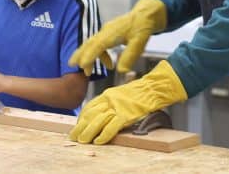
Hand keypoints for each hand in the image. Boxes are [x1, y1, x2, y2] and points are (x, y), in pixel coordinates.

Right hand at [69, 0, 166, 73]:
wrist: (146, 13)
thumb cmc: (143, 26)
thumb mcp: (140, 42)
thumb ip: (130, 56)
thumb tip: (121, 71)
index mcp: (113, 33)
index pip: (97, 45)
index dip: (89, 56)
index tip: (82, 66)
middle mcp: (106, 31)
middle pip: (89, 43)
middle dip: (80, 54)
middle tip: (71, 64)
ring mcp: (106, 31)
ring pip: (92, 43)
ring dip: (88, 55)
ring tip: (87, 70)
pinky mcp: (109, 32)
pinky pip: (99, 43)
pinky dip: (99, 54)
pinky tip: (108, 64)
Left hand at [69, 60, 187, 144]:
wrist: (155, 87)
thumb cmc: (141, 92)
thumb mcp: (121, 94)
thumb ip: (111, 102)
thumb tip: (102, 113)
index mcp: (108, 94)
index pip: (89, 107)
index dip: (81, 118)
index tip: (77, 126)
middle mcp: (110, 100)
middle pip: (90, 114)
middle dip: (80, 127)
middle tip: (73, 136)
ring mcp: (118, 107)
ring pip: (98, 121)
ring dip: (88, 132)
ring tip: (82, 141)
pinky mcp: (127, 114)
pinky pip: (112, 126)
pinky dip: (104, 135)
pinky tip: (98, 141)